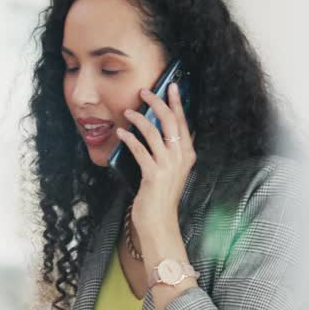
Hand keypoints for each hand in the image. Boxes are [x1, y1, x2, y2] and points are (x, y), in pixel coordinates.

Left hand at [117, 81, 195, 257]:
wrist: (159, 222)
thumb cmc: (161, 196)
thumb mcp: (171, 170)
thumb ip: (169, 151)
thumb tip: (158, 128)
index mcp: (187, 154)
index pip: (183, 122)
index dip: (177, 102)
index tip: (171, 86)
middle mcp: (181, 158)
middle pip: (170, 121)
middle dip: (157, 102)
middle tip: (144, 92)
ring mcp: (168, 166)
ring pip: (154, 132)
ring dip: (139, 118)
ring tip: (128, 111)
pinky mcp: (153, 175)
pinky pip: (140, 150)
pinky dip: (129, 138)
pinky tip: (121, 133)